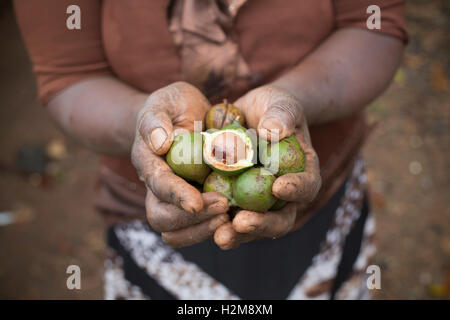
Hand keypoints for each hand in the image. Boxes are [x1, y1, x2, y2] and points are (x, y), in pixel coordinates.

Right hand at [131, 82, 229, 246]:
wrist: (184, 116)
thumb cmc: (173, 106)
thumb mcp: (163, 102)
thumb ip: (156, 119)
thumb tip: (159, 143)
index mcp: (149, 163)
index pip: (158, 185)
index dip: (175, 196)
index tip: (196, 203)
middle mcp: (158, 187)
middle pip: (162, 218)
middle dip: (192, 219)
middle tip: (224, 208)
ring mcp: (177, 198)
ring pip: (178, 231)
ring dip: (204, 229)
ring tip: (231, 217)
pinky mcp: (197, 202)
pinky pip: (201, 225)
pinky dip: (217, 226)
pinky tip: (239, 217)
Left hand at [214, 85, 321, 249]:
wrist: (249, 115)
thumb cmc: (272, 107)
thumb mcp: (280, 103)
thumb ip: (282, 114)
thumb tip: (274, 130)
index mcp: (302, 173)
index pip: (306, 186)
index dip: (296, 189)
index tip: (279, 187)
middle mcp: (282, 196)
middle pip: (280, 218)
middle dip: (262, 224)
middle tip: (242, 222)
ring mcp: (257, 202)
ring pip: (252, 225)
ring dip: (236, 234)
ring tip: (220, 236)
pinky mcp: (234, 202)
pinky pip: (227, 218)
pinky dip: (214, 223)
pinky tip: (198, 224)